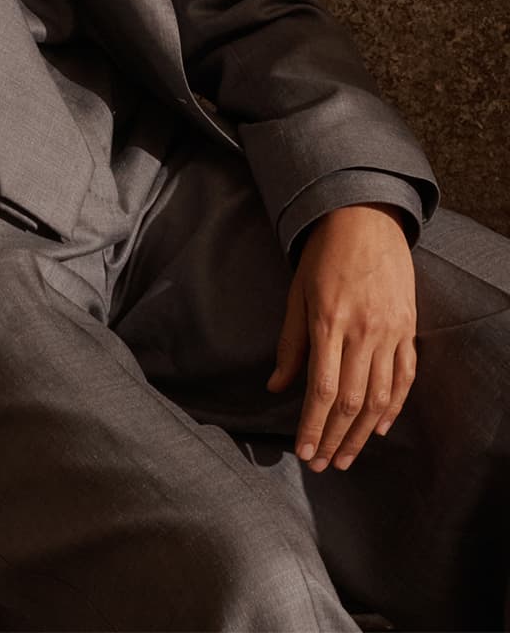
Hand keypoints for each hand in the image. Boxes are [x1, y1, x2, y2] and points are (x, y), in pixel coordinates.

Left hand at [266, 202, 416, 472]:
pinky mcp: (408, 329)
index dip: (313, 426)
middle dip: (334, 437)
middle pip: (351, 401)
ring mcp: (391, 332)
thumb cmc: (322, 255)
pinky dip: (393, 407)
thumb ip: (290, 343)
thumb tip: (276, 386)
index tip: (304, 452)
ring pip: (380, 397)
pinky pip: (405, 377)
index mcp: (329, 323)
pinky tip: (378, 428)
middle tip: (322, 464)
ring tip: (345, 457)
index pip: (323, 390)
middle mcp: (363, 332)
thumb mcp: (297, 293)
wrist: (365, 220)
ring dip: (361, 433)